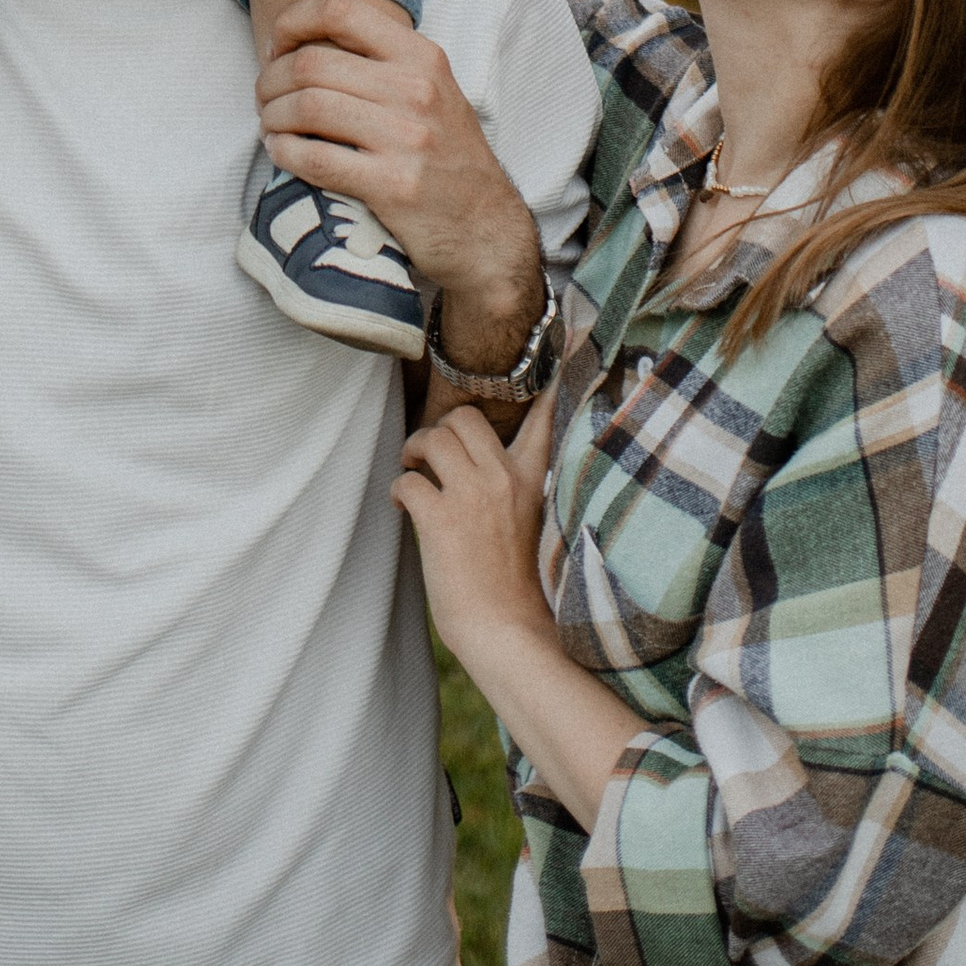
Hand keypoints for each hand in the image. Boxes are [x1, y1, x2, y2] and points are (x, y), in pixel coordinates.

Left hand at [254, 0, 540, 323]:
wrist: (485, 227)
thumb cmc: (447, 155)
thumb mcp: (432, 90)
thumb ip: (381, 61)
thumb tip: (301, 43)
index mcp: (423, 57)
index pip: (340, 10)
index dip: (292, 24)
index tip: (277, 49)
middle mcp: (416, 90)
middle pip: (311, 63)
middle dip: (270, 80)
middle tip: (265, 98)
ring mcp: (406, 138)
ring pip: (306, 107)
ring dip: (272, 117)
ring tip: (271, 127)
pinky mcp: (392, 185)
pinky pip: (314, 158)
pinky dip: (284, 152)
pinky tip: (282, 153)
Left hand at [393, 398, 557, 675]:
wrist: (509, 634)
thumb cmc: (520, 589)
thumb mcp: (536, 527)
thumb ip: (519, 490)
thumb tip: (491, 471)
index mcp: (534, 481)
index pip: (545, 416)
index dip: (551, 376)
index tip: (566, 332)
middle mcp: (504, 479)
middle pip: (465, 416)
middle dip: (439, 428)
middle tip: (430, 455)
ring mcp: (472, 497)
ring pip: (432, 438)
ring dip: (413, 453)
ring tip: (413, 474)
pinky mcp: (439, 519)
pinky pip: (407, 480)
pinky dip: (398, 491)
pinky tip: (402, 509)